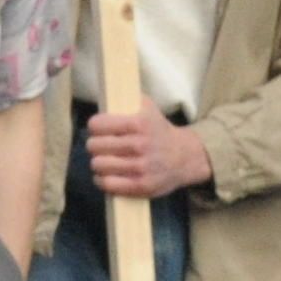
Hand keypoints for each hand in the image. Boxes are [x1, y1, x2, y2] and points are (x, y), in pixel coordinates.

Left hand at [86, 107, 213, 201]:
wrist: (185, 157)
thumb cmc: (160, 131)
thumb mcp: (148, 108)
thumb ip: (128, 99)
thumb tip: (106, 94)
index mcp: (139, 124)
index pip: (97, 125)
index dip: (95, 126)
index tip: (98, 129)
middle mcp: (139, 145)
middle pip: (95, 146)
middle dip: (95, 145)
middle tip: (100, 145)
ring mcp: (140, 168)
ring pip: (98, 165)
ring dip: (98, 162)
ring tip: (104, 160)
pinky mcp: (141, 186)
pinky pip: (107, 184)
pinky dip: (101, 180)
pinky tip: (105, 175)